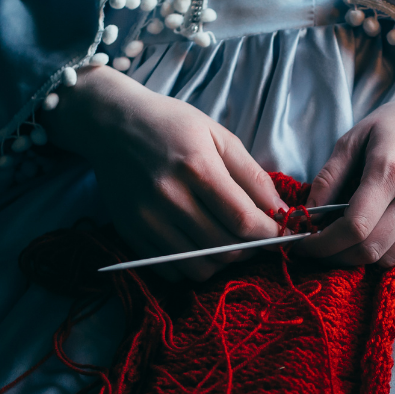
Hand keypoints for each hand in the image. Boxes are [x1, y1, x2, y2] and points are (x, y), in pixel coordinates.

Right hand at [39, 66, 283, 279]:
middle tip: (255, 236)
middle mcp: (169, 197)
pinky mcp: (130, 232)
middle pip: (224, 247)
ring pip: (199, 266)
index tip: (283, 234)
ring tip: (226, 240)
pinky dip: (191, 266)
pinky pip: (170, 270)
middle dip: (250, 248)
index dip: (270, 234)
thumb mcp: (217, 136)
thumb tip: (281, 211)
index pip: (243, 220)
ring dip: (222, 261)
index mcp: (196, 167)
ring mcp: (146, 219)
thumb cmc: (170, 124)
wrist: (111, 123)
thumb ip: (252, 175)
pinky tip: (197, 245)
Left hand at [299, 61, 394, 267]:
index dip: (323, 243)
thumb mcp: (354, 138)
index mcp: (390, 171)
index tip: (305, 244)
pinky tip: (376, 229)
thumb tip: (307, 216)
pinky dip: (386, 249)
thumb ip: (328, 178)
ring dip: (360, 256)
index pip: (354, 227)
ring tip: (345, 238)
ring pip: (389, 257)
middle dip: (336, 256)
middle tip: (319, 248)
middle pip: (370, 249)